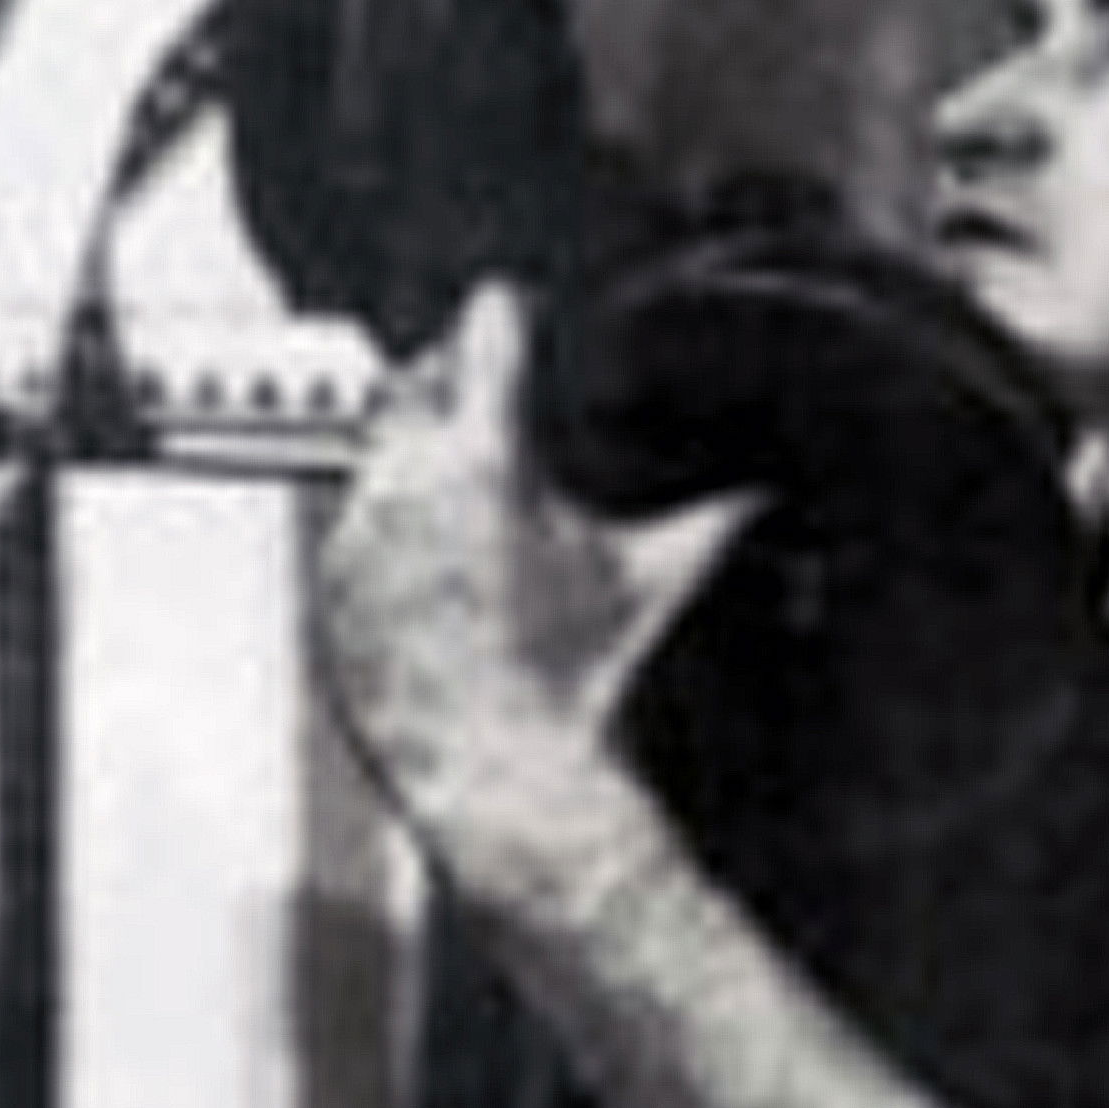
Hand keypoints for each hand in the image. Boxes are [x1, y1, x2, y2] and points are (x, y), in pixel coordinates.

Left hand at [319, 282, 747, 911]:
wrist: (513, 787)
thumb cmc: (584, 685)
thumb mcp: (665, 573)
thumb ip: (724, 505)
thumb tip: (773, 473)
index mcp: (486, 457)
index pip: (488, 322)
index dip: (517, 320)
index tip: (528, 326)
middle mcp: (407, 483)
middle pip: (424, 373)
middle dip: (464, 385)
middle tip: (510, 421)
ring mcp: (360, 535)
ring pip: (385, 446)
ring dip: (426, 456)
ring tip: (482, 509)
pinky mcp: (335, 585)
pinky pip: (359, 521)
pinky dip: (395, 527)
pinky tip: (445, 568)